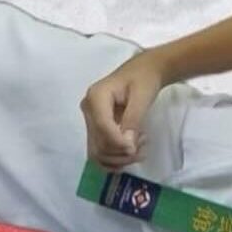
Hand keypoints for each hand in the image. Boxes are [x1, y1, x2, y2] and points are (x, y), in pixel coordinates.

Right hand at [80, 51, 165, 170]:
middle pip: (98, 143)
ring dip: (119, 158)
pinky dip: (114, 158)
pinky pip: (99, 151)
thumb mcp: (142, 97)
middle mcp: (88, 109)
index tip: (136, 148)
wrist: (142, 73)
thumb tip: (127, 145)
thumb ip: (133, 119)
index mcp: (96, 96)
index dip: (118, 142)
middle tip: (142, 148)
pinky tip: (129, 152)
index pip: (102, 127)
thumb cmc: (143, 80)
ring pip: (97, 152)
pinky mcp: (95, 128)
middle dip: (121, 153)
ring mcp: (90, 120)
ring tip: (138, 149)